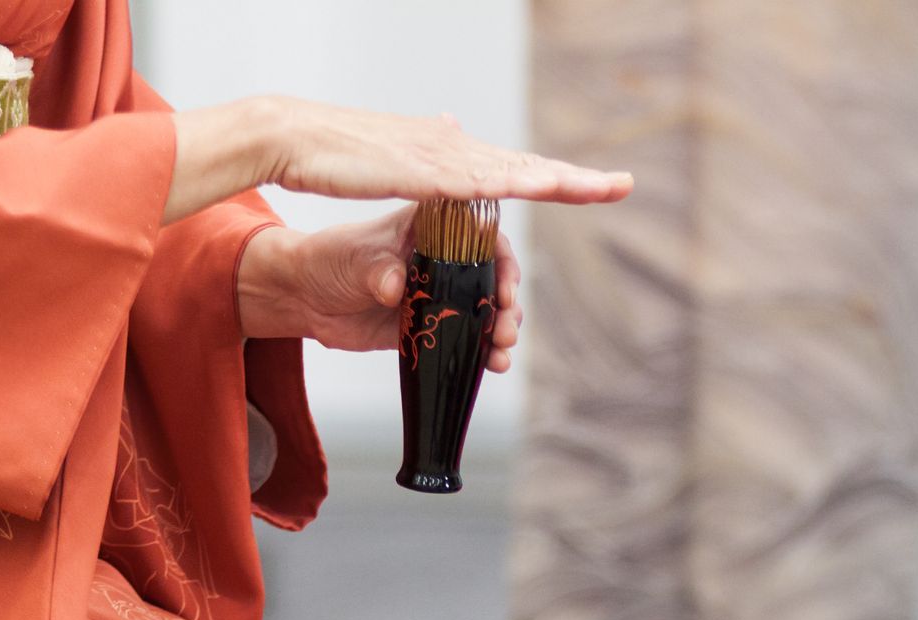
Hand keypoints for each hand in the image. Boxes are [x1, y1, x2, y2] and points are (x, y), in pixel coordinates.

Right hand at [167, 96, 631, 223]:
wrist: (293, 136)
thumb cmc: (339, 154)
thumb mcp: (396, 159)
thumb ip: (430, 154)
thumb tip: (454, 133)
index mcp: (454, 155)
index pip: (520, 168)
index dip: (563, 178)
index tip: (605, 186)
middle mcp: (456, 150)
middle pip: (529, 167)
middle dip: (578, 179)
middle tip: (624, 185)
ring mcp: (440, 157)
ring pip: (511, 170)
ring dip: (554, 179)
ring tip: (597, 188)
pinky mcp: (419, 170)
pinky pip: (472, 180)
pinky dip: (507, 181)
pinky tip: (536, 185)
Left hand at [239, 207, 525, 373]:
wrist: (302, 299)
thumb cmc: (326, 261)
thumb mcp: (352, 259)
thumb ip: (378, 270)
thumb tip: (396, 287)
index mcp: (430, 228)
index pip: (481, 236)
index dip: (502, 260)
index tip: (503, 288)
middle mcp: (443, 260)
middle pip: (493, 277)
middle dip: (507, 304)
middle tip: (505, 327)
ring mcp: (441, 294)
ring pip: (486, 311)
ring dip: (502, 331)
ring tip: (501, 351)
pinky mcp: (434, 326)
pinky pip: (468, 339)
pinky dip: (484, 353)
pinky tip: (492, 365)